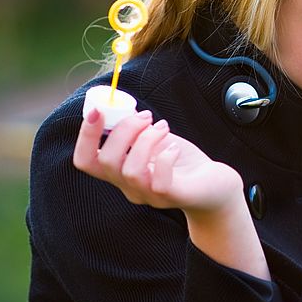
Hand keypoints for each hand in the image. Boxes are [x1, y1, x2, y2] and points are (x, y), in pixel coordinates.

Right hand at [72, 108, 244, 216]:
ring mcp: (150, 195)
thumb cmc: (181, 160)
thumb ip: (135, 128)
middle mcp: (130, 187)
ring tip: (163, 128)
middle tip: (147, 116)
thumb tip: (119, 105)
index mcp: (120, 172)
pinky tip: (175, 148)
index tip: (98, 109)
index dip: (85, 135)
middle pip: (106, 162)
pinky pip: (158, 183)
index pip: (85, 161)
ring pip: (130, 170)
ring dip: (146, 140)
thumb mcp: (154, 139)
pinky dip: (165, 157)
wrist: (216, 186)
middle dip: (124, 129)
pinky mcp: (173, 197)